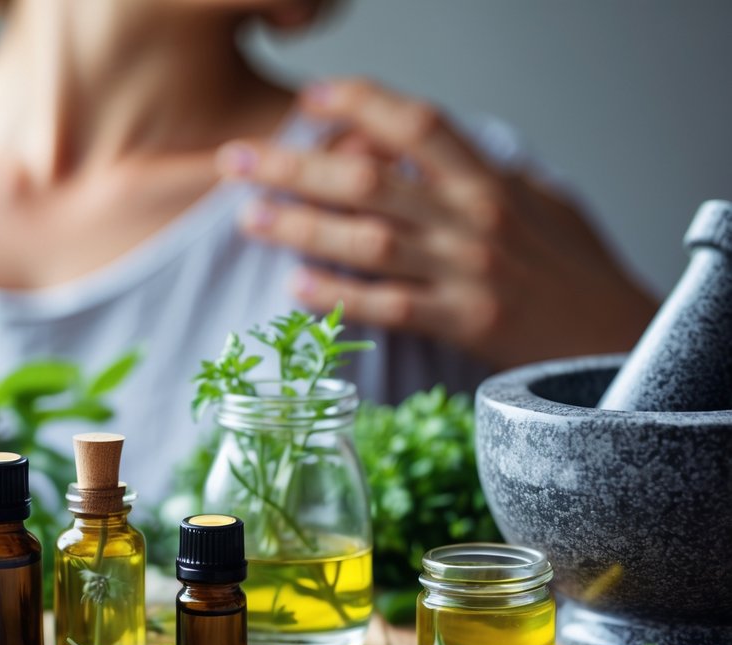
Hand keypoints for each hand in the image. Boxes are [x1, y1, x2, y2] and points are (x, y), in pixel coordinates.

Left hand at [216, 78, 657, 369]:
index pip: (419, 122)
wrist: (616, 337)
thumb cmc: (571, 268)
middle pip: (369, 179)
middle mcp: (473, 217)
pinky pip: (389, 305)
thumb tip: (412, 151)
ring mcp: (467, 270)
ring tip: (250, 218)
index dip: (362, 102)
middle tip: (237, 161)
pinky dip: (339, 295)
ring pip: (368, 240)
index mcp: (489, 179)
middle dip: (295, 165)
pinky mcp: (463, 322)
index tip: (313, 97)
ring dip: (301, 227)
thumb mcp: (535, 199)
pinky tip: (295, 287)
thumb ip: (475, 173)